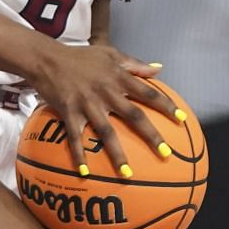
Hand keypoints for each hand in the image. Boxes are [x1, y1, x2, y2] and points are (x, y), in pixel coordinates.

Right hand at [27, 42, 178, 178]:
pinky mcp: (69, 112)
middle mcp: (106, 92)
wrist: (47, 58)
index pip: (148, 92)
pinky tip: (84, 173)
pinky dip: (79, 155)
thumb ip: (135, 63)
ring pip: (106, 132)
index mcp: (118, 77)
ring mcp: (87, 103)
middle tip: (165, 154)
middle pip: (133, 116)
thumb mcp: (110, 53)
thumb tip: (159, 68)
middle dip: (151, 135)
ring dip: (117, 154)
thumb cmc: (80, 56)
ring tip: (128, 175)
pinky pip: (75, 137)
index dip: (166, 105)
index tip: (182, 119)